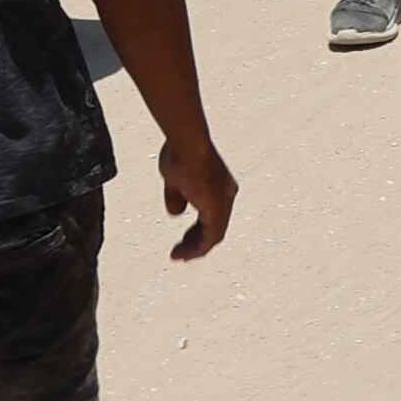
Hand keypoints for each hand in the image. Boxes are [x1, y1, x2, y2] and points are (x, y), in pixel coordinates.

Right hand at [160, 135, 236, 259]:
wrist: (187, 143)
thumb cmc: (180, 154)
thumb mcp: (174, 179)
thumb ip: (176, 196)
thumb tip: (176, 213)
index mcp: (218, 187)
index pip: (211, 214)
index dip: (197, 229)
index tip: (183, 240)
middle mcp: (226, 195)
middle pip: (214, 226)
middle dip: (196, 241)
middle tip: (180, 253)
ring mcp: (224, 201)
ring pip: (214, 235)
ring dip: (196, 248)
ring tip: (179, 257)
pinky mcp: (218, 208)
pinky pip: (212, 236)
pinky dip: (199, 248)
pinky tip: (184, 254)